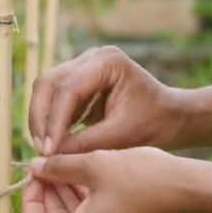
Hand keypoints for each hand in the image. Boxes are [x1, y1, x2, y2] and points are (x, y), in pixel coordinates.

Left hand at [21, 147, 197, 212]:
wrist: (194, 192)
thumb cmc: (144, 176)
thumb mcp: (96, 164)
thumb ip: (58, 166)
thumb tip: (33, 167)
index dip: (28, 200)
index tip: (34, 175)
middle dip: (48, 195)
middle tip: (46, 165)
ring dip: (67, 197)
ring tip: (65, 165)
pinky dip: (87, 203)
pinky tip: (88, 176)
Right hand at [29, 46, 188, 155]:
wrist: (170, 118)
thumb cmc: (153, 124)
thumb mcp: (120, 137)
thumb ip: (84, 143)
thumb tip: (49, 155)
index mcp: (107, 62)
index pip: (68, 89)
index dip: (54, 121)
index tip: (49, 151)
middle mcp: (91, 57)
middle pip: (48, 83)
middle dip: (41, 118)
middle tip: (42, 150)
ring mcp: (83, 66)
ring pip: (46, 89)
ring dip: (42, 120)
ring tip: (45, 149)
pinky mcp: (79, 81)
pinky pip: (54, 98)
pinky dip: (51, 120)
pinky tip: (53, 143)